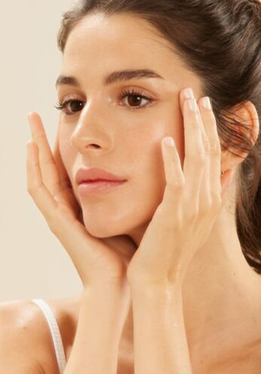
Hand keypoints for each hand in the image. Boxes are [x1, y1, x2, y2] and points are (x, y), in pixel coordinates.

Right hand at [27, 113, 136, 288]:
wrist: (124, 282)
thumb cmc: (130, 252)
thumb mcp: (129, 213)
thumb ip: (129, 192)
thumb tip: (146, 166)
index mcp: (80, 205)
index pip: (65, 168)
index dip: (62, 144)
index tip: (64, 119)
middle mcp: (65, 207)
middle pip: (49, 166)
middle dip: (43, 138)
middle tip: (37, 113)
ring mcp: (58, 214)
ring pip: (40, 172)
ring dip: (35, 146)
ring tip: (32, 120)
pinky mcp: (56, 221)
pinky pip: (39, 190)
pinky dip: (34, 168)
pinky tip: (33, 146)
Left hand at [126, 89, 233, 289]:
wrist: (158, 280)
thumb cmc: (168, 250)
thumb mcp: (192, 221)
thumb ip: (203, 196)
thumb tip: (216, 174)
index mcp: (209, 199)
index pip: (214, 156)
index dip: (210, 129)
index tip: (203, 106)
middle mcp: (206, 200)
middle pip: (209, 150)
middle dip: (204, 120)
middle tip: (195, 93)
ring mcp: (192, 207)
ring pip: (197, 159)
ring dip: (192, 128)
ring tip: (186, 102)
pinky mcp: (173, 214)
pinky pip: (174, 181)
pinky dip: (170, 160)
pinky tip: (163, 141)